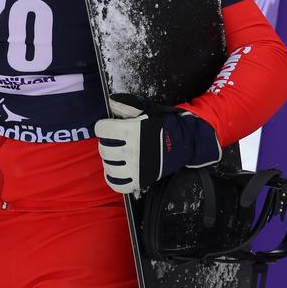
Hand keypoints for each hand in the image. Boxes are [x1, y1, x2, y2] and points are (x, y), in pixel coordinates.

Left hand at [93, 95, 221, 193]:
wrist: (184, 142)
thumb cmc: (164, 125)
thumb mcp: (146, 110)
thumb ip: (126, 106)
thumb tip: (110, 102)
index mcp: (132, 130)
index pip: (103, 129)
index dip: (102, 127)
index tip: (106, 127)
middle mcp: (132, 150)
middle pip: (104, 149)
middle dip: (105, 144)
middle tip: (111, 141)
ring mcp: (136, 167)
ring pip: (109, 167)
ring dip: (108, 161)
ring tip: (114, 156)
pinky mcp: (142, 180)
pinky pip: (119, 185)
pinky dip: (113, 179)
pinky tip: (115, 171)